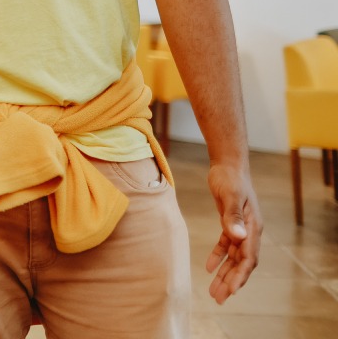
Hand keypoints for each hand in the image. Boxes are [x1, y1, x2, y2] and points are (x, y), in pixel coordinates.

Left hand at [204, 162, 261, 303]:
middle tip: (219, 299)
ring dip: (225, 273)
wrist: (228, 163)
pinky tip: (209, 268)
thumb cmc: (230, 178)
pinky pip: (225, 245)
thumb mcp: (230, 196)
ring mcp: (241, 228)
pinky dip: (218, 256)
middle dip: (231, 281)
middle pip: (242, 262)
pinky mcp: (230, 223)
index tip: (231, 291)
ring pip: (233, 257)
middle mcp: (249, 231)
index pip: (248, 258)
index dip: (240, 275)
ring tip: (214, 291)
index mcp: (253, 228)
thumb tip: (238, 237)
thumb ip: (233, 217)